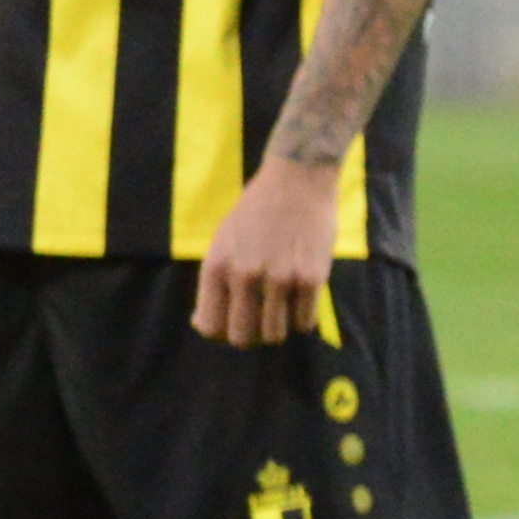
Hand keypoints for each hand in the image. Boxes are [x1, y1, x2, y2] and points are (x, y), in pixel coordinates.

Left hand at [193, 152, 343, 348]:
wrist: (296, 181)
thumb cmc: (255, 211)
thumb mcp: (222, 242)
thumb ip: (216, 281)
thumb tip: (207, 325)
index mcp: (217, 267)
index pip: (210, 326)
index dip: (219, 333)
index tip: (229, 325)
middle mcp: (245, 276)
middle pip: (242, 337)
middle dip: (248, 337)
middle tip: (257, 325)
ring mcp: (280, 279)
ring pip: (275, 335)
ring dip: (276, 330)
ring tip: (279, 312)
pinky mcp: (311, 278)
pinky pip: (305, 322)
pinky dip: (302, 320)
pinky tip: (300, 303)